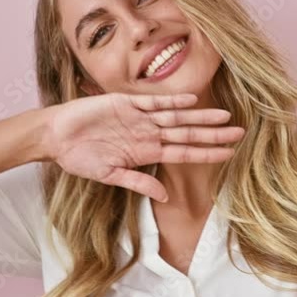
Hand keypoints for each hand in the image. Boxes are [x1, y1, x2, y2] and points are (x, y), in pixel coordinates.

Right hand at [43, 92, 243, 201]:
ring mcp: (139, 118)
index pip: (184, 154)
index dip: (207, 154)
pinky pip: (153, 102)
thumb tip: (164, 196)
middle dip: (213, 134)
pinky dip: (172, 101)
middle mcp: (148, 135)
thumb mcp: (109, 175)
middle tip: (240, 132)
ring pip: (176, 117)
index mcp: (146, 153)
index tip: (230, 155)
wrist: (56, 135)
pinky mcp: (126, 103)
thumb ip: (137, 183)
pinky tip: (191, 100)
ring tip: (224, 116)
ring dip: (200, 117)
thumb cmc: (79, 158)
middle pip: (187, 134)